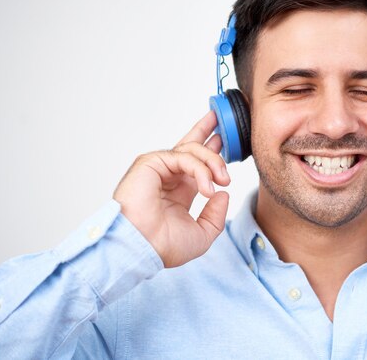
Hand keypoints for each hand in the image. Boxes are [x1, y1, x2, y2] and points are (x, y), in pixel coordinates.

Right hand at [113, 111, 230, 266]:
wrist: (142, 248)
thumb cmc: (164, 246)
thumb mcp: (202, 234)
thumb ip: (216, 215)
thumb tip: (223, 194)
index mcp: (179, 191)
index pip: (198, 165)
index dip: (212, 152)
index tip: (225, 142)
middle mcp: (169, 176)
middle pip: (190, 145)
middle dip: (207, 129)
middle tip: (220, 118)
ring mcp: (160, 168)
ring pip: (193, 150)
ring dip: (213, 162)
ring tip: (223, 180)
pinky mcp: (151, 162)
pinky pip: (184, 157)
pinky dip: (200, 170)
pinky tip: (207, 187)